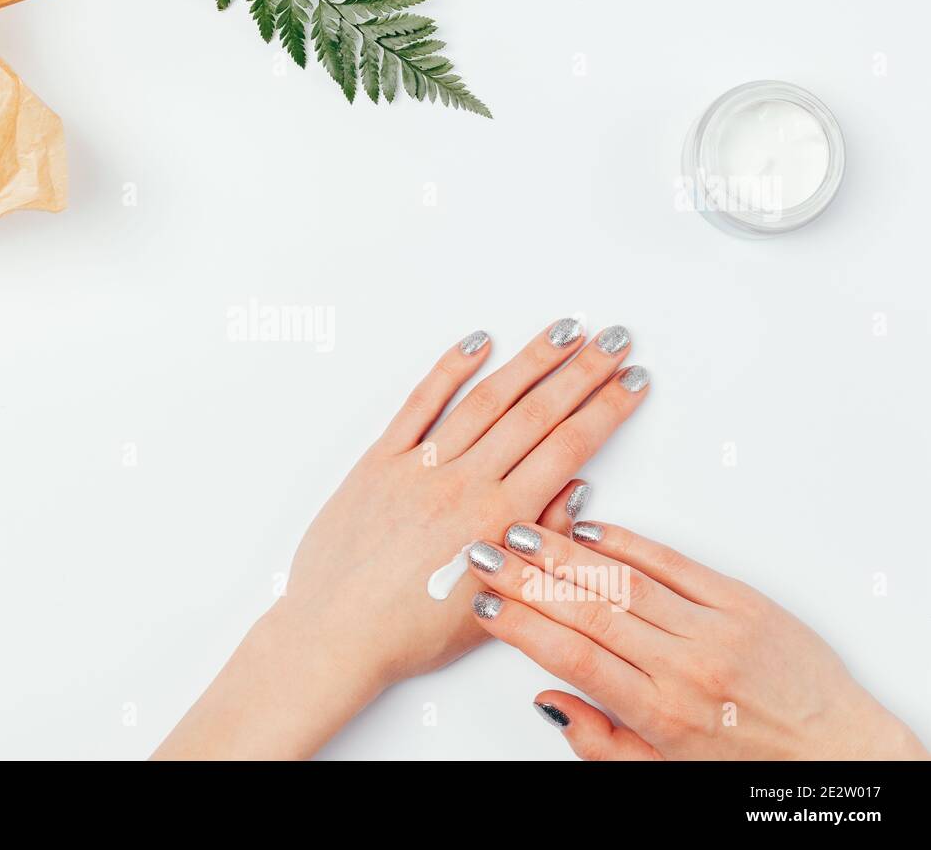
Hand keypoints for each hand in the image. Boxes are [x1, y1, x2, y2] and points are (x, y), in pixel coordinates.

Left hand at [155, 320, 649, 758]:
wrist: (334, 636)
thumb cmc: (409, 634)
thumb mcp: (493, 606)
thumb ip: (540, 547)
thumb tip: (575, 490)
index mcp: (498, 522)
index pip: (568, 448)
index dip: (607, 409)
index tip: (633, 380)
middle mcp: (462, 485)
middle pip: (536, 414)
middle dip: (582, 371)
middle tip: (615, 339)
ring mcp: (418, 468)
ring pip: (485, 400)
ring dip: (529, 360)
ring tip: (563, 331)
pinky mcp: (378, 462)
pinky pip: (418, 404)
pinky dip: (449, 369)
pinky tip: (477, 342)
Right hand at [464, 519, 928, 759]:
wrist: (839, 751)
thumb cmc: (750, 765)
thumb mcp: (665, 774)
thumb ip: (602, 742)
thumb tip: (549, 702)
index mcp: (662, 714)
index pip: (574, 659)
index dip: (522, 628)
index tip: (484, 607)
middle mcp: (686, 666)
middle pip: (589, 611)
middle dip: (526, 579)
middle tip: (482, 556)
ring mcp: (717, 627)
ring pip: (624, 580)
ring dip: (565, 552)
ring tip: (520, 533)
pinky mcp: (744, 601)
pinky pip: (675, 563)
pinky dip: (630, 542)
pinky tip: (592, 529)